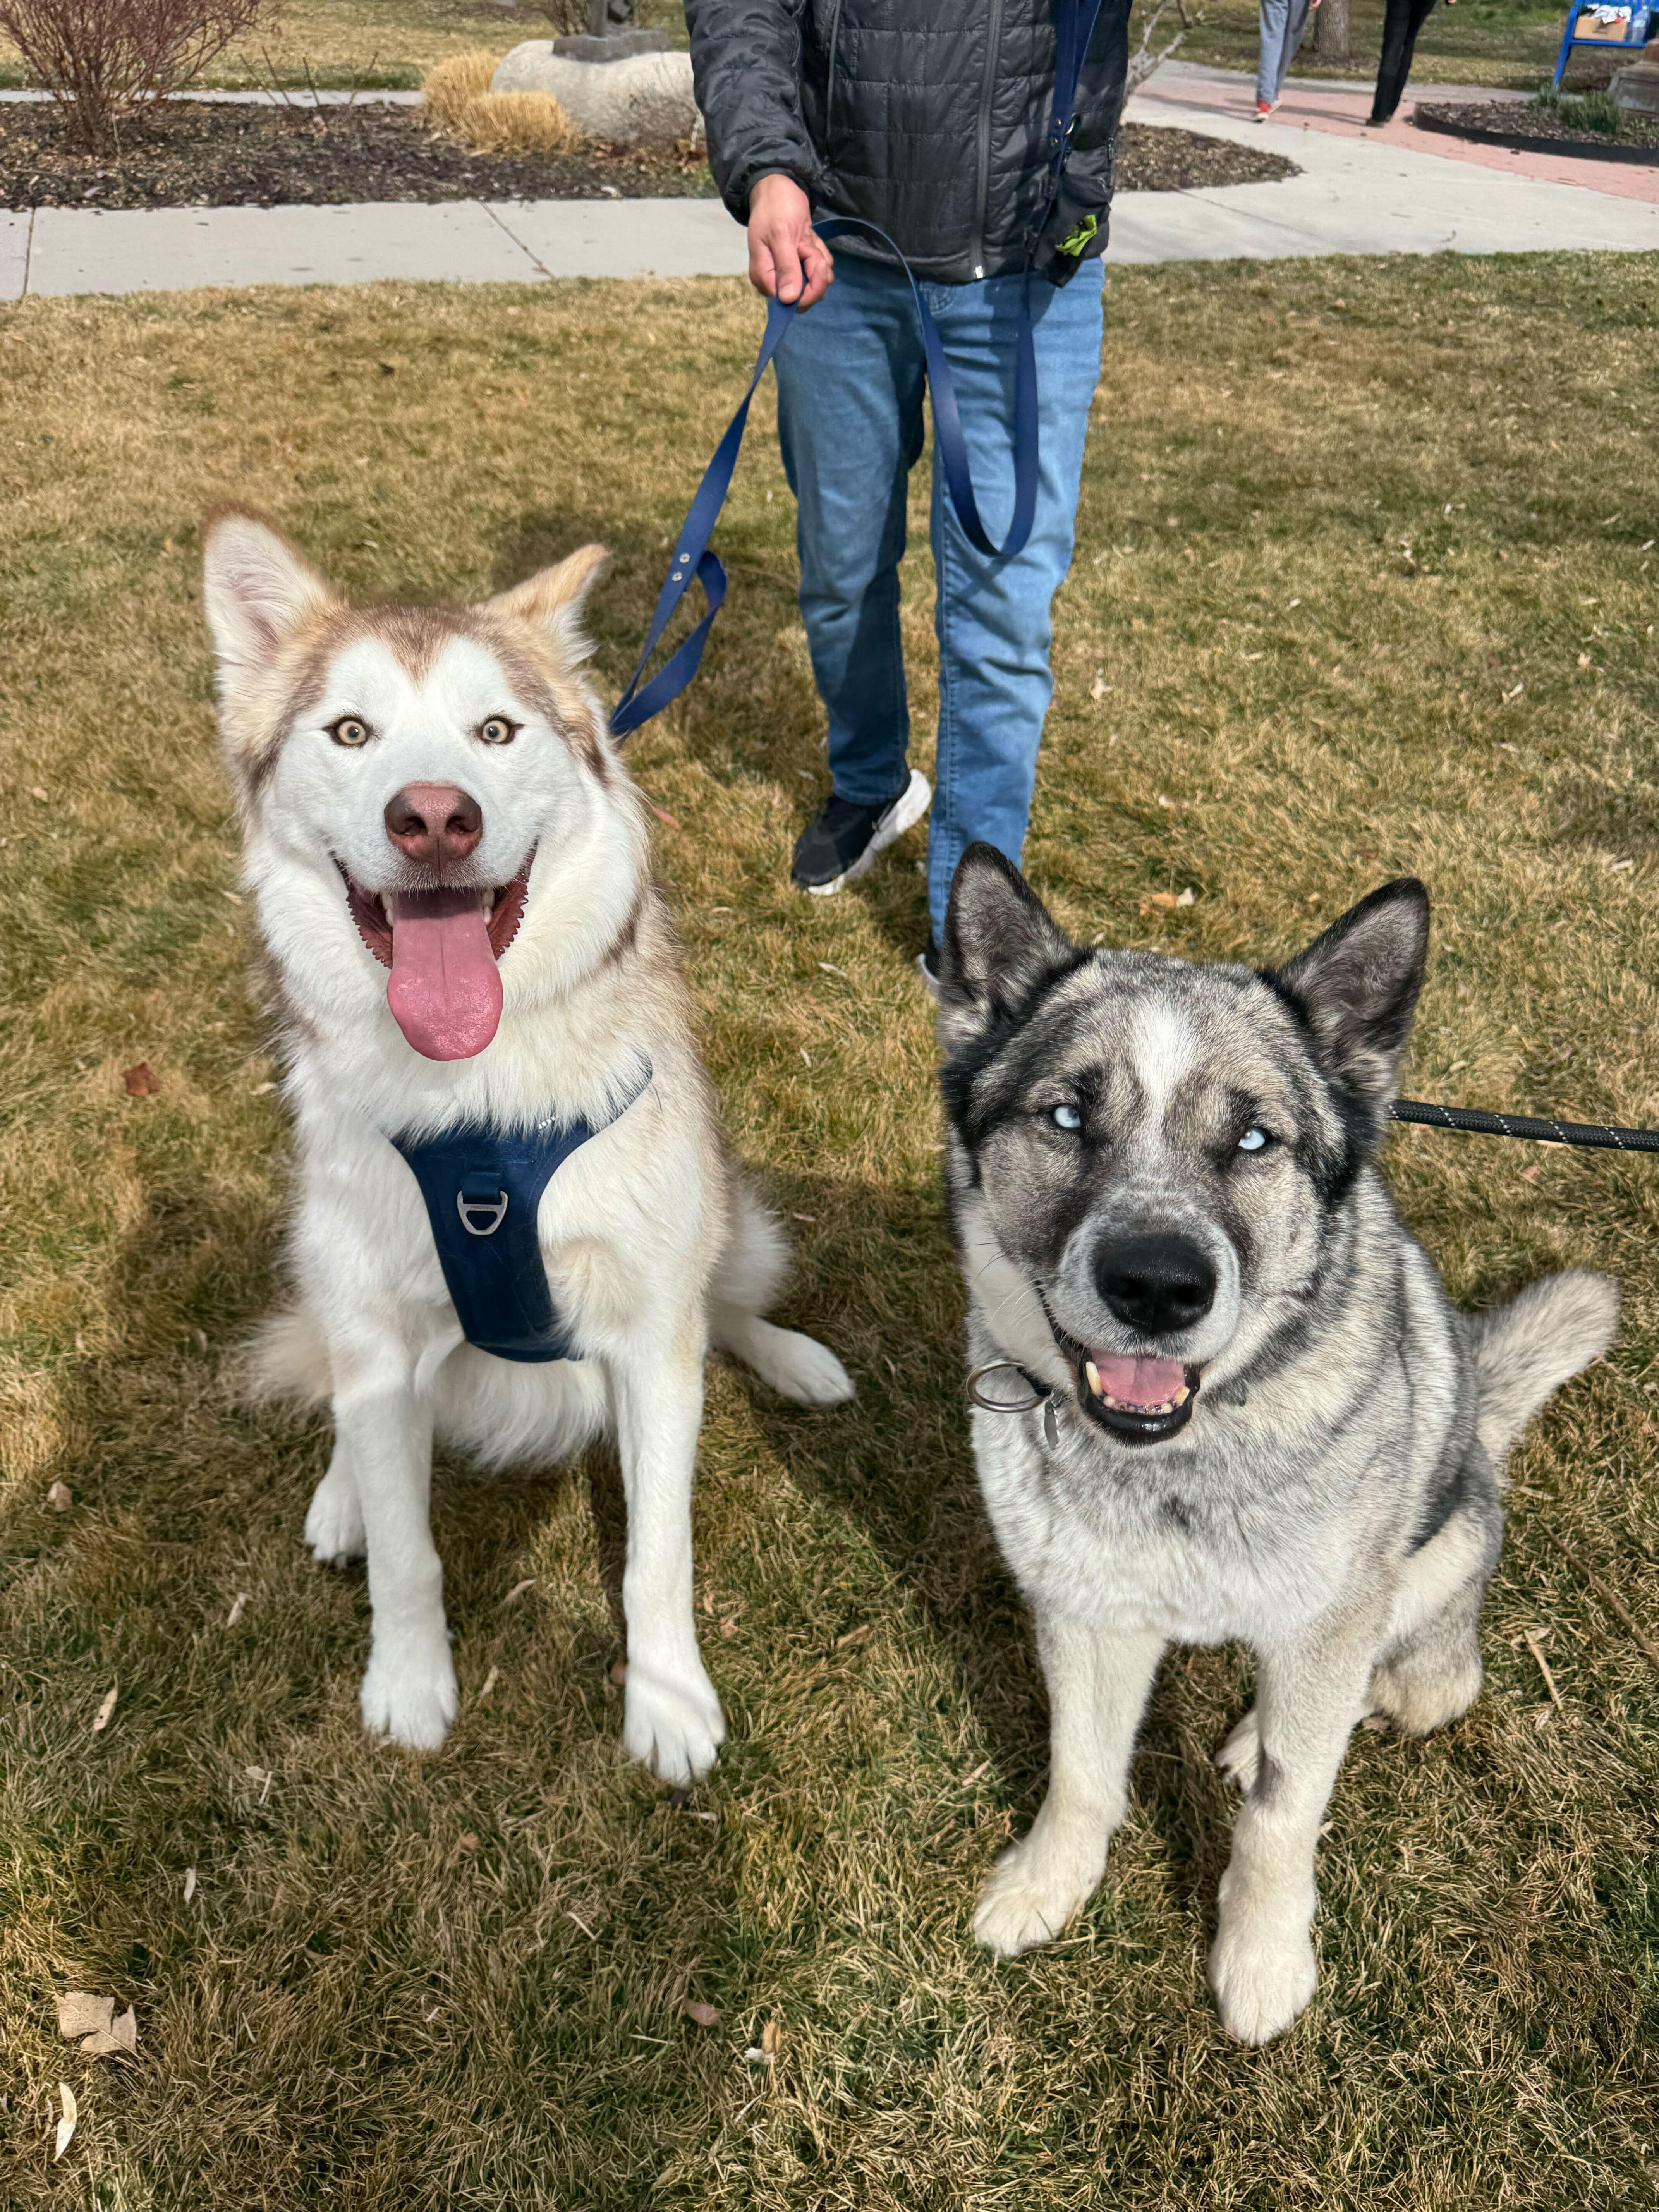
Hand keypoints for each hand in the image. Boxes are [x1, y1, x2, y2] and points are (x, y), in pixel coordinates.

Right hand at [747, 173, 833, 308]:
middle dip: (816, 272)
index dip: (807, 289)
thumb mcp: (780, 235)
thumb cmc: (775, 207)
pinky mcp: (802, 263)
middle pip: (806, 297)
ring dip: (819, 260)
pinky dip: (820, 254)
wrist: (779, 187)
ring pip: (817, 282)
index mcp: (765, 277)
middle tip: (809, 247)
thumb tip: (787, 299)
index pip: (790, 302)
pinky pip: (820, 269)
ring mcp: (791, 272)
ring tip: (807, 240)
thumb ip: (786, 268)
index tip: (811, 261)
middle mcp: (777, 279)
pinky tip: (811, 239)